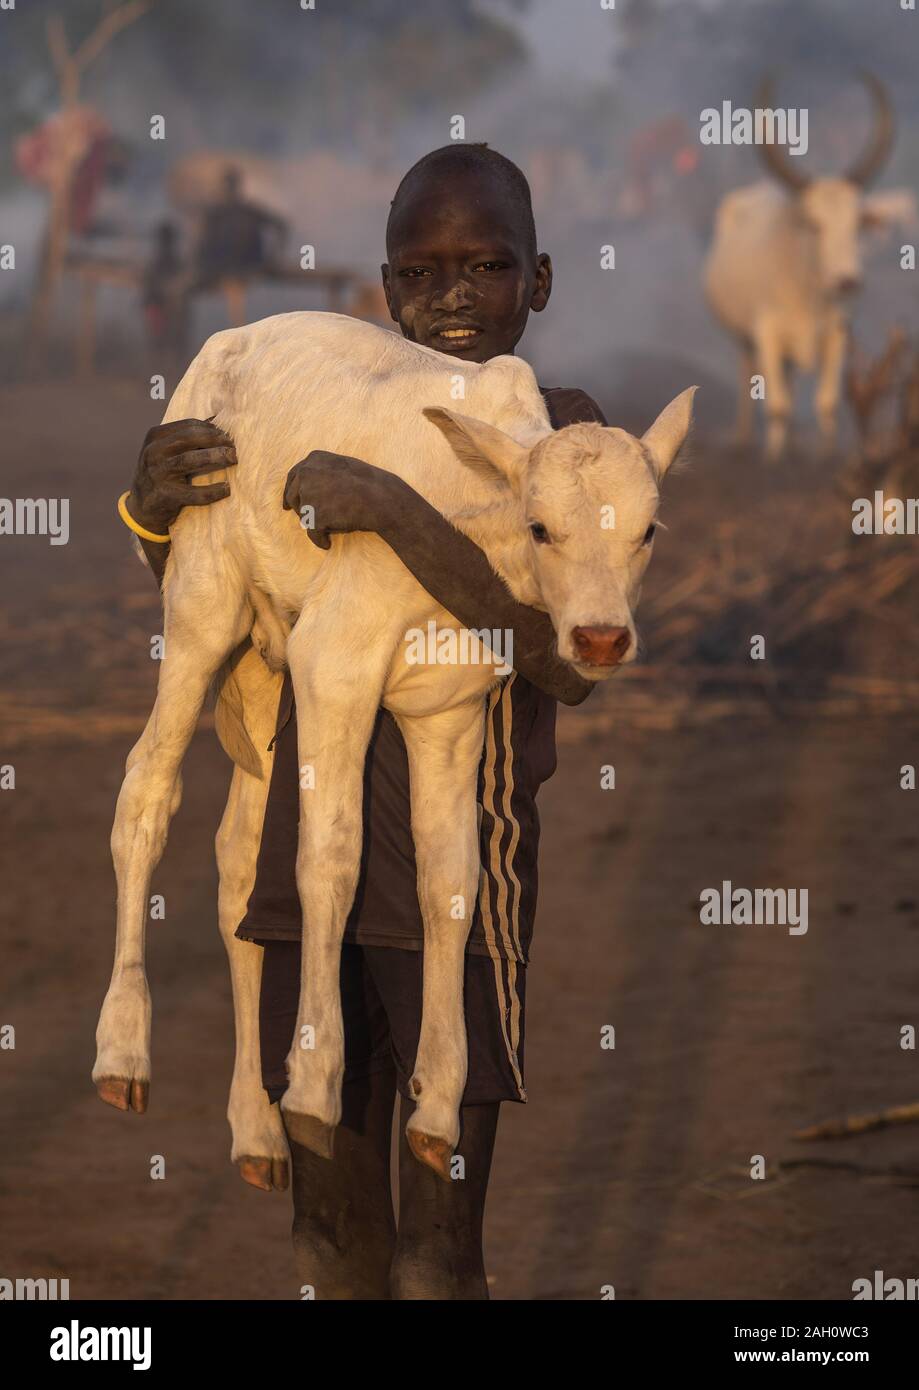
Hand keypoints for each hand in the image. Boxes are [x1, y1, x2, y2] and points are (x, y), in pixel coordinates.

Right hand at [127, 417, 237, 532]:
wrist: (143, 506)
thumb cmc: (161, 474)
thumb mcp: (166, 452)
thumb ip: (186, 438)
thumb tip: (217, 421)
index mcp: (155, 437)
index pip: (188, 426)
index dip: (211, 429)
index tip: (228, 435)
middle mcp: (154, 452)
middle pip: (190, 438)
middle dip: (215, 440)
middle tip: (234, 446)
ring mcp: (158, 473)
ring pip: (190, 460)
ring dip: (215, 457)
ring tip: (234, 458)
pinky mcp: (165, 495)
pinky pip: (193, 493)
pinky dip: (212, 491)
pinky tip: (226, 488)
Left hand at [282, 450, 399, 548]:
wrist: (381, 498)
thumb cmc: (369, 485)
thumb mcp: (343, 468)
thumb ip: (324, 474)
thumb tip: (309, 491)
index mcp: (314, 459)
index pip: (294, 477)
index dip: (290, 493)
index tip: (287, 506)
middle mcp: (306, 473)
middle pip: (293, 497)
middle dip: (300, 510)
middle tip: (310, 522)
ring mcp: (309, 493)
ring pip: (304, 516)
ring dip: (316, 524)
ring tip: (335, 526)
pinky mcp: (314, 514)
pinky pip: (312, 533)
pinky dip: (319, 540)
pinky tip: (327, 543)